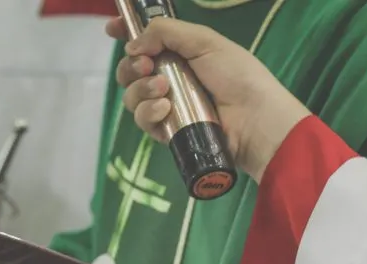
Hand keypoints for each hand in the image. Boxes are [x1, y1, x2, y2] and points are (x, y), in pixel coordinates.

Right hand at [106, 17, 309, 182]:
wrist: (255, 120)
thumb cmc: (238, 77)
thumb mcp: (205, 42)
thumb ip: (166, 33)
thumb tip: (133, 44)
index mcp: (182, 54)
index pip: (147, 41)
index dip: (127, 34)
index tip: (112, 29)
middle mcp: (172, 79)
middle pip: (131, 71)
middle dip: (131, 66)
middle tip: (146, 66)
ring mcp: (170, 107)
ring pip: (133, 97)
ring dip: (141, 90)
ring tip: (163, 90)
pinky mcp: (170, 132)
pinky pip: (144, 121)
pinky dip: (149, 113)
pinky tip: (165, 109)